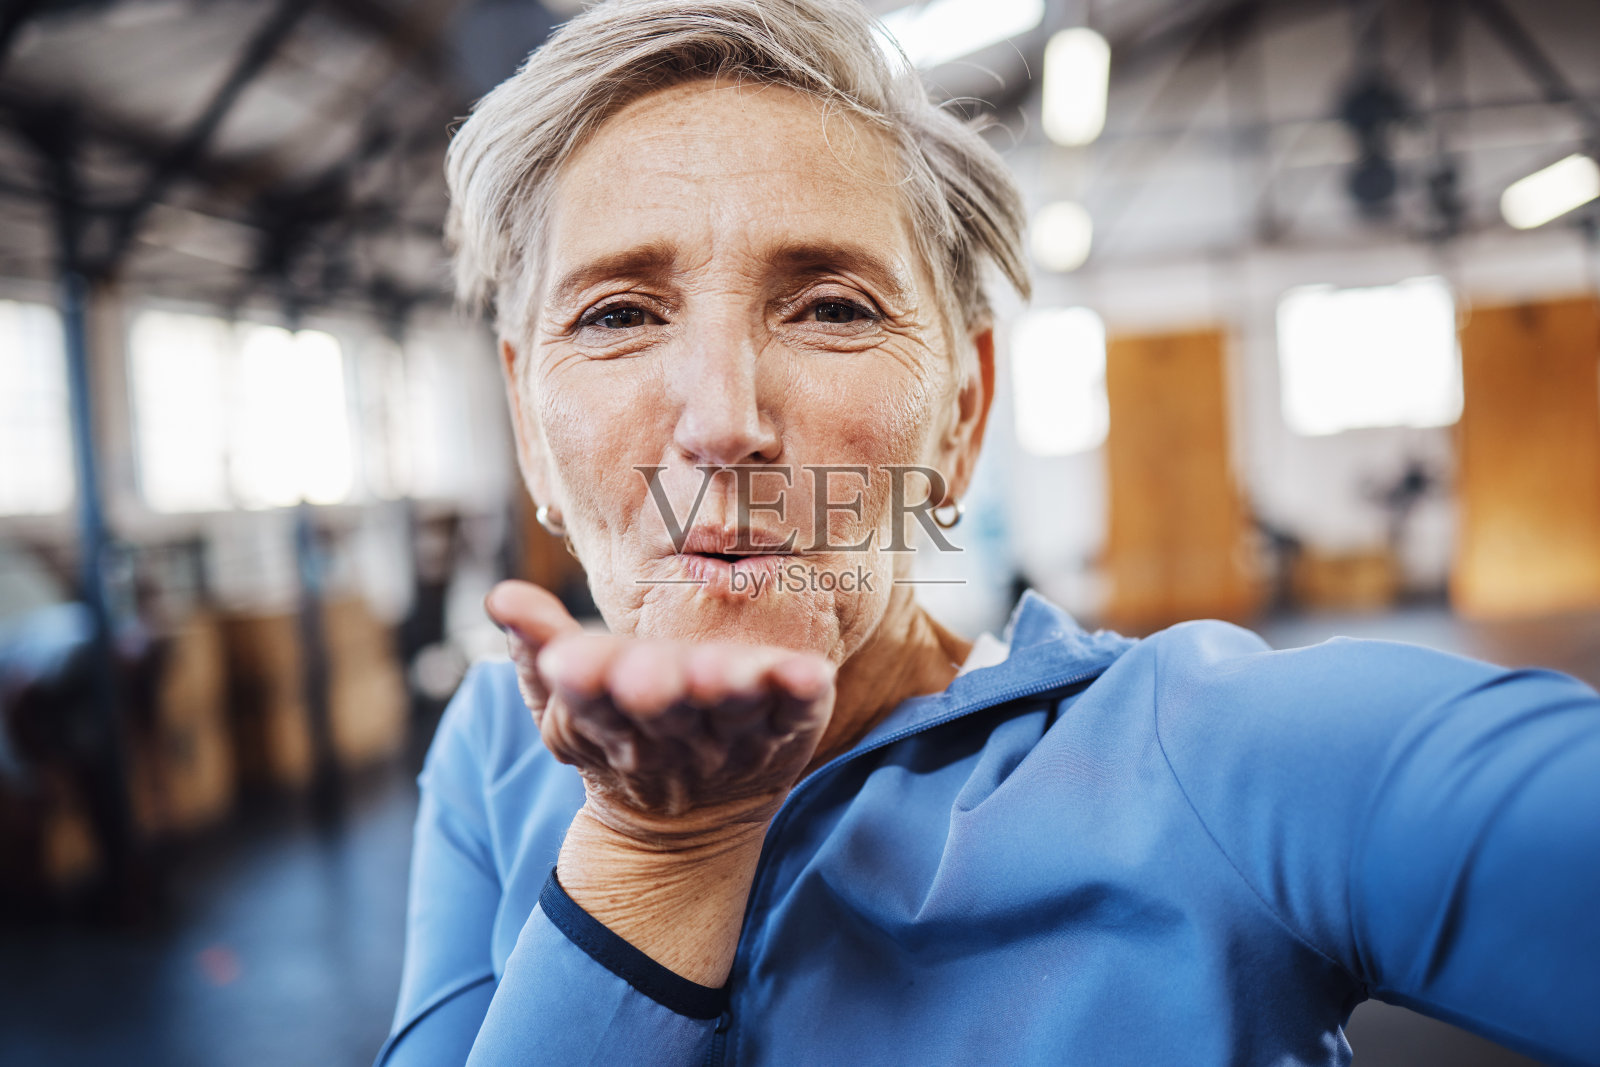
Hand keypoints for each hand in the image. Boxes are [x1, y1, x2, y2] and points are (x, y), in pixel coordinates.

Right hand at [484, 580, 836, 845]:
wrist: (683, 824)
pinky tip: (809, 672)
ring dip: (730, 688)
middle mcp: (674, 728)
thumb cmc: (617, 736)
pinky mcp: (787, 729)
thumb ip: (536, 646)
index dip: (587, 680)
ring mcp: (734, 731)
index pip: (593, 697)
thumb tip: (500, 596)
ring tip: (724, 672)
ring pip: (732, 708)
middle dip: (658, 688)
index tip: (572, 664)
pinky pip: (798, 711)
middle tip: (651, 676)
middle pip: (664, 706)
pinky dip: (801, 692)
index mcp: (611, 717)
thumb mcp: (562, 701)